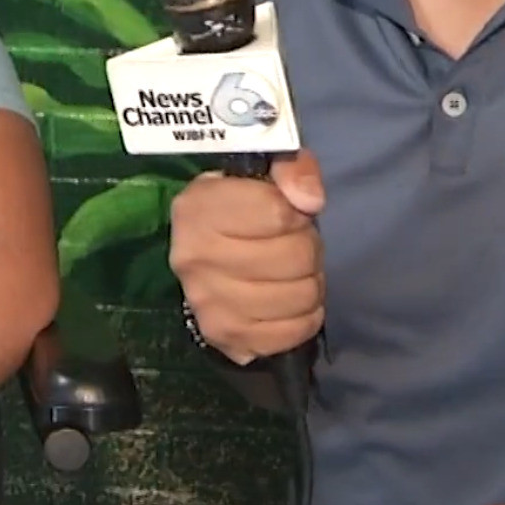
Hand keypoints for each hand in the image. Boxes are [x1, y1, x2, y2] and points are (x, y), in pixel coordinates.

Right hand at [166, 149, 325, 362]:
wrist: (204, 250)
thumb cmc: (239, 206)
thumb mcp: (264, 169)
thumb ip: (293, 167)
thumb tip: (310, 200)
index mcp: (199, 207)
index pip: (279, 214)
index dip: (297, 213)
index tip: (287, 214)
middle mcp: (194, 257)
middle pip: (295, 258)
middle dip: (307, 249)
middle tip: (293, 245)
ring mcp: (207, 302)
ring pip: (300, 296)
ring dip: (309, 283)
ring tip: (292, 273)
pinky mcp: (225, 336)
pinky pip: (292, 334)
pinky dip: (304, 318)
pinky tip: (289, 302)